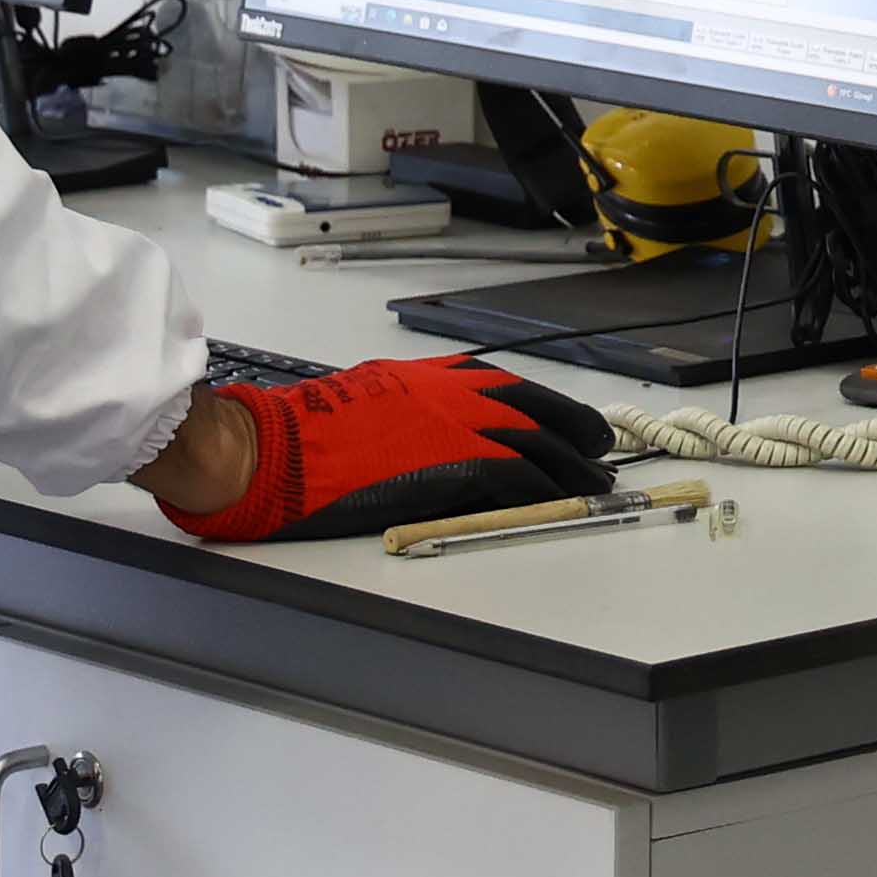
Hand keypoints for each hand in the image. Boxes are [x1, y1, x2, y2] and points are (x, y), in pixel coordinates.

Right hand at [142, 356, 618, 546]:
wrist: (277, 448)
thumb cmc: (306, 432)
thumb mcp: (368, 400)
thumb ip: (412, 409)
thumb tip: (435, 432)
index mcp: (429, 377)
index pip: (504, 385)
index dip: (542, 405)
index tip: (566, 418)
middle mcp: (453, 394)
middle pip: (533, 407)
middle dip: (572, 427)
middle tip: (599, 446)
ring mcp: (457, 427)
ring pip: (537, 443)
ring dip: (572, 464)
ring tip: (597, 481)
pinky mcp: (456, 465)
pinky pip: (518, 477)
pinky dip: (546, 488)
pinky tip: (562, 498)